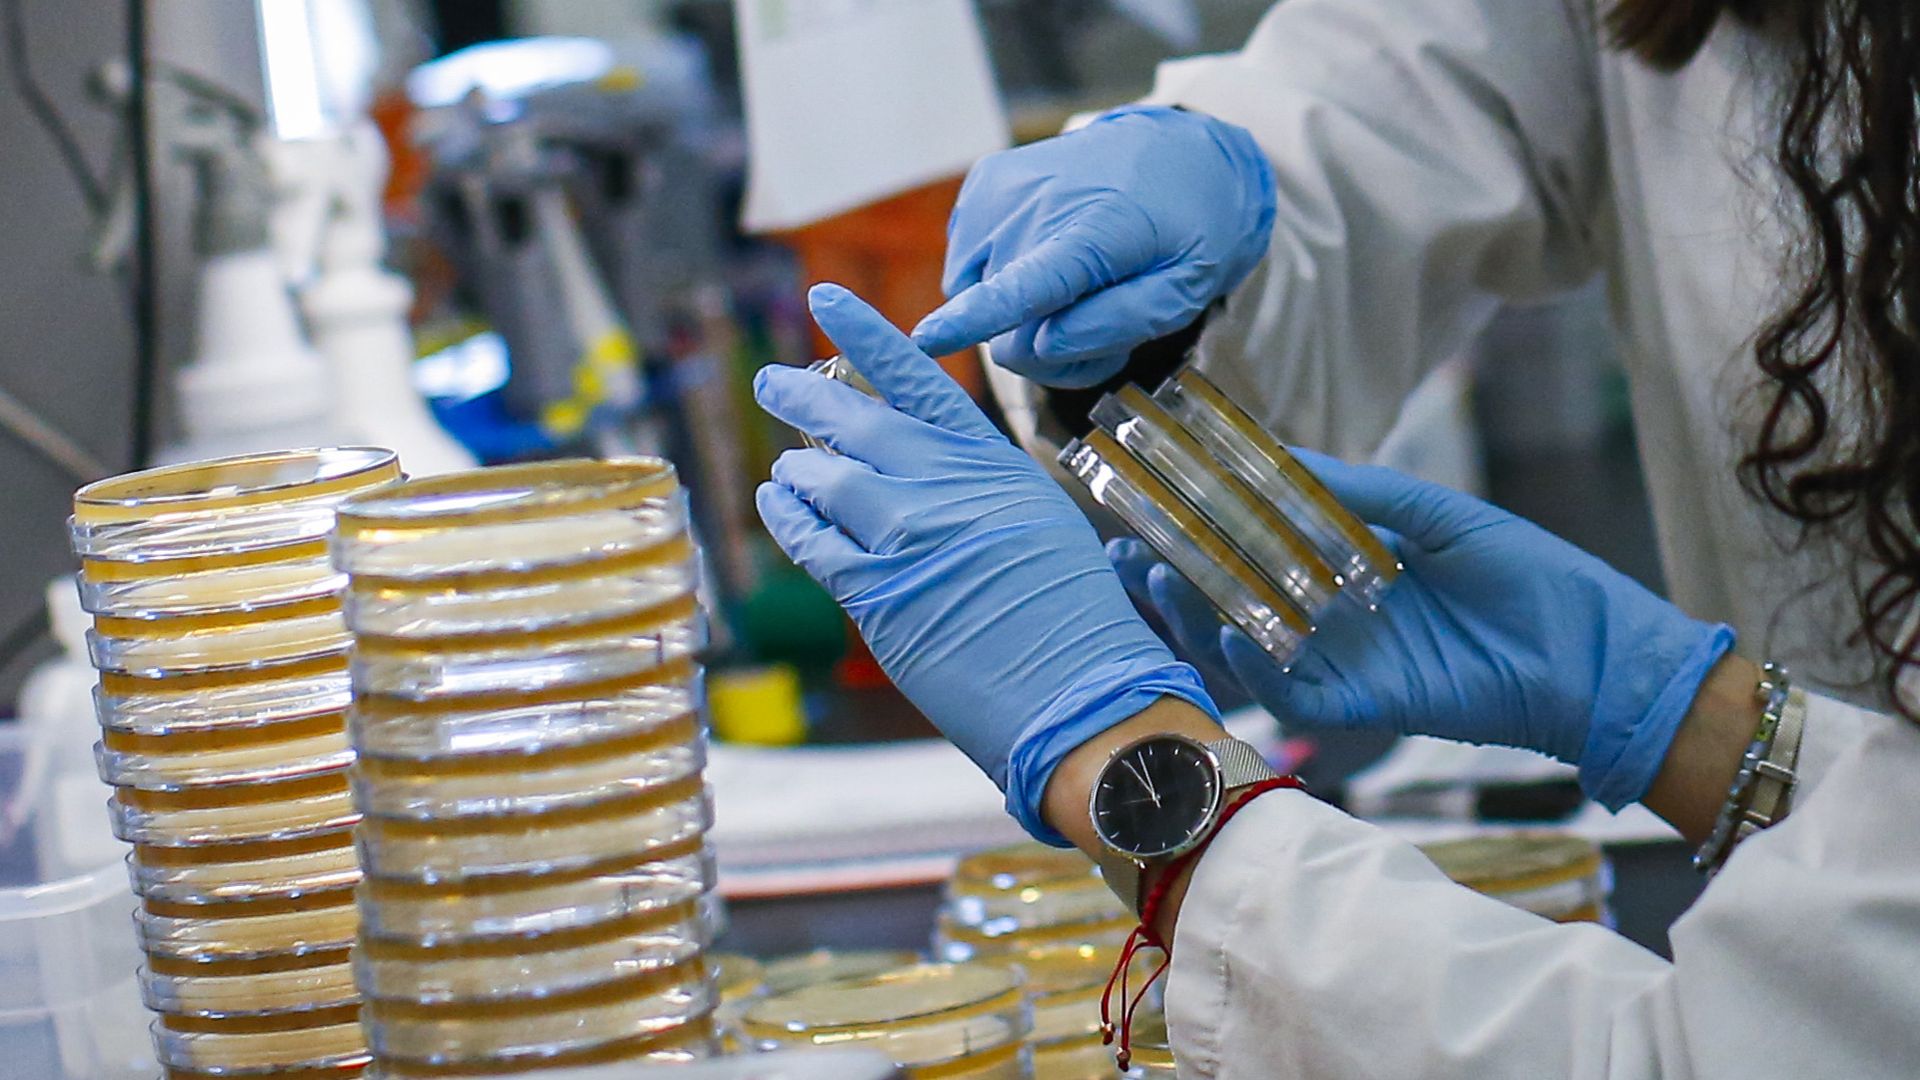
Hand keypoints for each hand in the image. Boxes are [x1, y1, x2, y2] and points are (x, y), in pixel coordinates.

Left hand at [754, 284, 1215, 840]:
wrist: (1084, 692)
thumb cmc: (1075, 621)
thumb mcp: (1038, 524)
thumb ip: (977, 490)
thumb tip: (918, 473)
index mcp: (993, 462)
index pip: (916, 379)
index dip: (863, 334)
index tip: (822, 298)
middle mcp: (947, 485)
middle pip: (855, 419)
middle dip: (804, 396)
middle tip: (772, 383)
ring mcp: (909, 535)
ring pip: (823, 477)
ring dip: (796, 470)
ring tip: (784, 470)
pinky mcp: (878, 593)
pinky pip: (811, 541)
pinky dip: (787, 518)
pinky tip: (776, 504)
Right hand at [911, 106, 1275, 388]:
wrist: (1177, 152)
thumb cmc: (1188, 230)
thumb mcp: (1184, 290)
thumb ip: (1118, 323)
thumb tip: (1041, 346)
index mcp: (1092, 232)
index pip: (1023, 288)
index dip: (973, 320)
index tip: (926, 339)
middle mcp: (1032, 204)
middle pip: (1004, 328)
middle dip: (1045, 348)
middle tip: (1102, 335)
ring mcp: (998, 190)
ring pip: (976, 299)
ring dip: (1022, 317)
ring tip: (1078, 293)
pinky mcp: (982, 185)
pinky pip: (968, 268)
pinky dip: (1002, 278)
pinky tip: (1049, 261)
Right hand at [1112, 451, 1733, 810]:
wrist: (1596, 652)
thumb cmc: (1530, 575)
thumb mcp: (1436, 515)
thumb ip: (1356, 494)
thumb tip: (1274, 454)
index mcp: (1343, 566)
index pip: (1253, 546)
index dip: (1198, 528)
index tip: (1147, 498)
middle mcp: (1330, 617)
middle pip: (1230, 600)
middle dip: (1172, 580)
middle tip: (1123, 551)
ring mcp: (1341, 662)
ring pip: (1245, 647)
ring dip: (1195, 619)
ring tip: (1156, 579)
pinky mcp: (1362, 705)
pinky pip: (1290, 693)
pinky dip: (1256, 667)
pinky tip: (1231, 631)